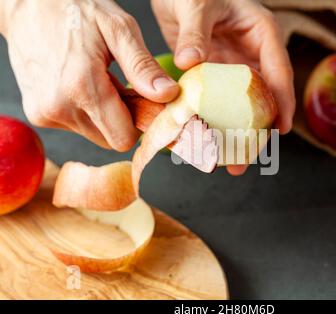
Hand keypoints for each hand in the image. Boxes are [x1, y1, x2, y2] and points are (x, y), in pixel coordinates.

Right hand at [2, 0, 178, 150]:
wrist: (28, 4)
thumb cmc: (75, 10)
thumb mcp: (118, 29)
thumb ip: (143, 67)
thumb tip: (167, 95)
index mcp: (82, 87)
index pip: (123, 138)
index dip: (139, 123)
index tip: (144, 104)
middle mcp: (60, 107)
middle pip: (110, 139)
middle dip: (122, 119)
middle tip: (122, 87)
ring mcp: (45, 113)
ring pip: (94, 134)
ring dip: (104, 115)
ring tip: (100, 81)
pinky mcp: (38, 114)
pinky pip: (76, 126)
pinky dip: (86, 111)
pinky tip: (82, 85)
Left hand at [152, 0, 295, 174]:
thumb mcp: (197, 4)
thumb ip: (195, 32)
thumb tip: (190, 62)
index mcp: (263, 33)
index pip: (280, 71)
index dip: (283, 101)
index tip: (281, 129)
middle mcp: (253, 53)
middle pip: (263, 96)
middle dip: (258, 128)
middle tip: (247, 157)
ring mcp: (234, 66)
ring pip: (242, 105)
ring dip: (235, 131)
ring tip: (229, 161)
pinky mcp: (215, 74)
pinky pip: (219, 102)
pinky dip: (214, 120)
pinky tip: (207, 139)